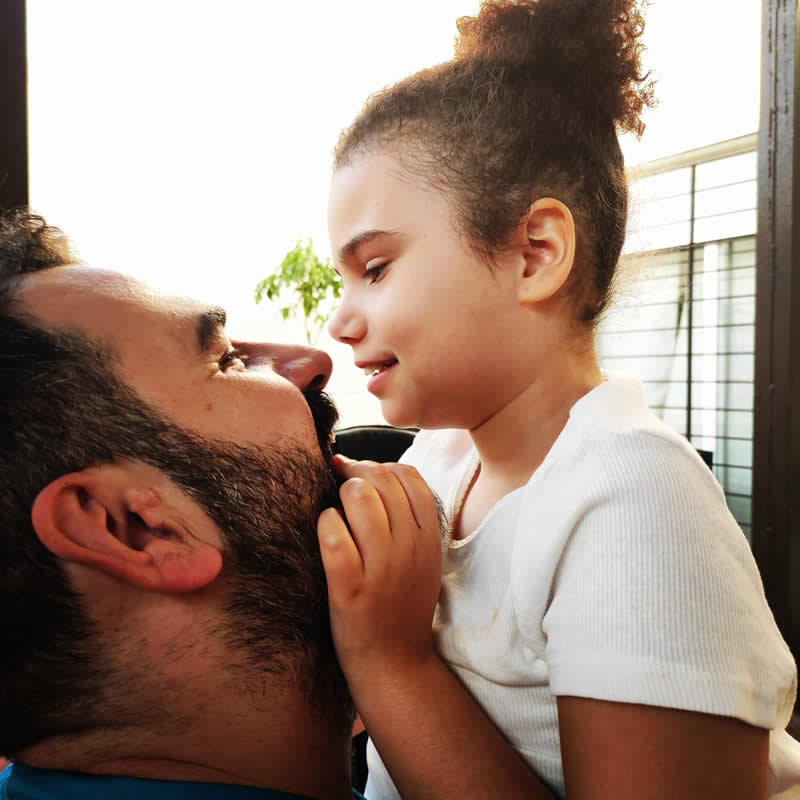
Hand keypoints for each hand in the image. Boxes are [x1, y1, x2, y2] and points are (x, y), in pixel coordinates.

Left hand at [317, 456, 442, 677]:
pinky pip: (334, 536)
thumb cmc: (401, 604)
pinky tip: (326, 532)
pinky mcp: (350, 590)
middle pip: (381, 481)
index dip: (382, 466)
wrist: (396, 665)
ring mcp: (381, 570)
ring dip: (340, 496)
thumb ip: (409, 520)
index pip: (410, 477)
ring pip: (358, 498)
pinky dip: (325, 524)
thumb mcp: (423, 560)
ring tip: (337, 512)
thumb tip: (367, 471)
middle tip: (342, 487)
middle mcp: (408, 550)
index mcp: (428, 539)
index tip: (363, 476)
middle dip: (355, 474)